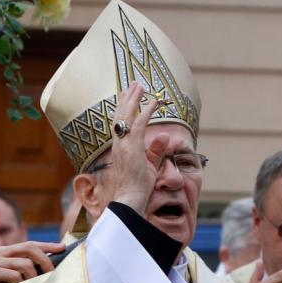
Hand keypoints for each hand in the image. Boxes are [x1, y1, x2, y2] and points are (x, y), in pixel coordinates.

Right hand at [0, 241, 65, 282]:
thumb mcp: (9, 277)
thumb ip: (23, 271)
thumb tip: (49, 270)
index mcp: (6, 252)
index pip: (31, 244)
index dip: (48, 246)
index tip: (63, 248)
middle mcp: (0, 252)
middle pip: (30, 248)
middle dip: (45, 260)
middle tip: (51, 273)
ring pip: (25, 263)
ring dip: (33, 276)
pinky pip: (14, 275)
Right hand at [108, 83, 161, 215]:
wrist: (131, 199)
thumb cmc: (139, 187)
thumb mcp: (149, 165)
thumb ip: (155, 150)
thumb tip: (162, 136)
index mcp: (120, 147)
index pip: (120, 123)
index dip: (124, 108)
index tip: (127, 95)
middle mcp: (119, 144)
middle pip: (121, 115)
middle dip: (127, 98)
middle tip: (133, 84)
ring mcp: (124, 145)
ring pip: (127, 116)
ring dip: (134, 100)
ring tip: (140, 86)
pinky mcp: (132, 148)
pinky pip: (139, 125)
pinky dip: (146, 113)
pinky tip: (153, 103)